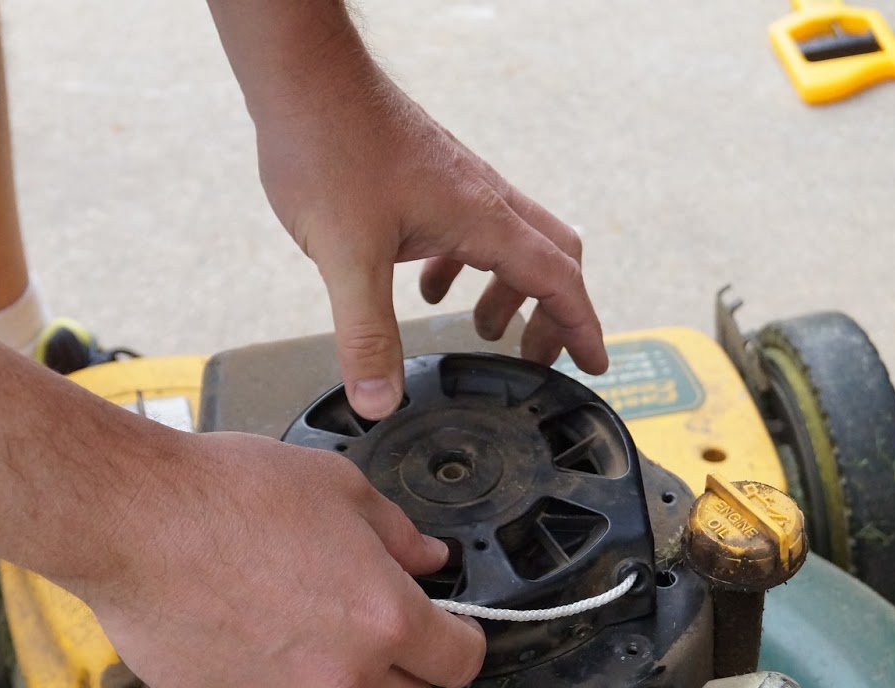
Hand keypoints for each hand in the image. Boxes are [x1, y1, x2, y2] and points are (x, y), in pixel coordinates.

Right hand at [74, 431, 486, 687]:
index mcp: (386, 620)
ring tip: (289, 623)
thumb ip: (395, 534)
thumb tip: (428, 559)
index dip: (460, 643)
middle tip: (373, 635)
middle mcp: (343, 678)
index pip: (460, 664)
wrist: (133, 521)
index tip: (447, 631)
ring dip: (332, 683)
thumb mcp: (337, 487)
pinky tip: (243, 638)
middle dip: (405, 678)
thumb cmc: (231, 493)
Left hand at [233, 21, 606, 419]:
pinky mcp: (429, 176)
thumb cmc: (329, 147)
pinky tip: (424, 283)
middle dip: (551, 313)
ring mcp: (458, 183)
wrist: (302, 77)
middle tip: (534, 359)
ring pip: (510, 240)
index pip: (558, 279)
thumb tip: (380, 403)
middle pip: (551, 257)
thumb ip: (366, 335)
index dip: (580, 328)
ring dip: (507, 289)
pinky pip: (469, 225)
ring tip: (480, 329)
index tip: (593, 366)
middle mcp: (482, 197)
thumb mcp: (346, 258)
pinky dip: (464, 263)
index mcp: (481, 217)